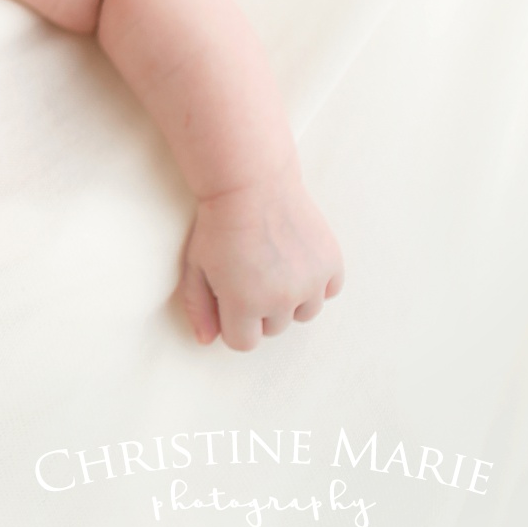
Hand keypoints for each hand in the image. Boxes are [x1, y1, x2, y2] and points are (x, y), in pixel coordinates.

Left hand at [177, 173, 342, 349]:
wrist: (251, 184)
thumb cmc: (217, 225)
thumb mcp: (195, 266)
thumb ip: (198, 307)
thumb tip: (207, 341)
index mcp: (244, 304)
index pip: (244, 342)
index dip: (233, 322)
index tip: (229, 298)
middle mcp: (282, 300)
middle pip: (273, 328)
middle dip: (259, 309)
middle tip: (249, 273)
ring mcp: (311, 283)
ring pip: (303, 313)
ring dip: (290, 299)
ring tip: (272, 266)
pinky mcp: (332, 264)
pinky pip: (328, 291)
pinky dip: (316, 282)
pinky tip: (295, 260)